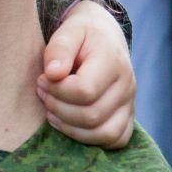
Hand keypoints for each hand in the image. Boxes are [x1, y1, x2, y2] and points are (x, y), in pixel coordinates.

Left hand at [38, 0, 134, 149]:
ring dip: (69, 127)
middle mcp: (127, 85)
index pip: (85, 90)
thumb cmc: (81, 35)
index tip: (43, 79)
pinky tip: (67, 123)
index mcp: (113, 62)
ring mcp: (129, 104)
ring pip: (103, 134)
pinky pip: (114, 140)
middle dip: (58, 107)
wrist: (103, 38)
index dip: (58, 90)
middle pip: (92, 115)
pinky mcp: (127, 117)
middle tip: (42, 92)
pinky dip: (88, 138)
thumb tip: (53, 73)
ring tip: (50, 109)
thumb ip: (59, 48)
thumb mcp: (69, 31)